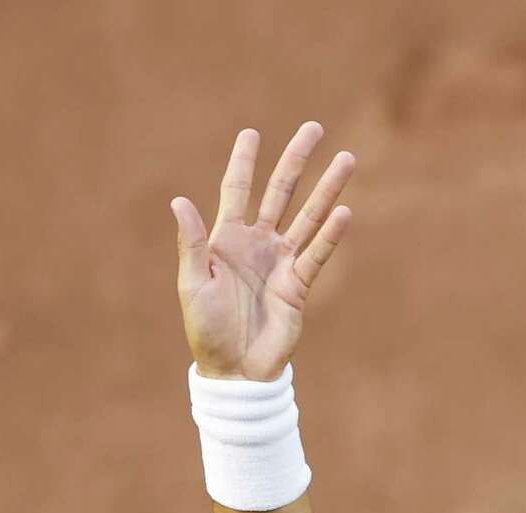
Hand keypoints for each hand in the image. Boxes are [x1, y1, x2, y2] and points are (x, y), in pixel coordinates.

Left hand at [171, 121, 354, 380]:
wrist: (234, 372)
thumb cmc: (206, 332)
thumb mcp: (192, 286)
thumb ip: (191, 243)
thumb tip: (179, 201)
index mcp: (226, 242)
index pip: (236, 191)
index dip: (243, 162)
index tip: (250, 133)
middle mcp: (257, 245)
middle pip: (280, 192)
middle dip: (296, 160)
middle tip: (313, 128)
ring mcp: (280, 263)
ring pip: (307, 216)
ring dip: (327, 188)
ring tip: (346, 159)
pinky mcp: (298, 285)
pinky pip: (316, 254)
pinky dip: (330, 235)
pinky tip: (343, 212)